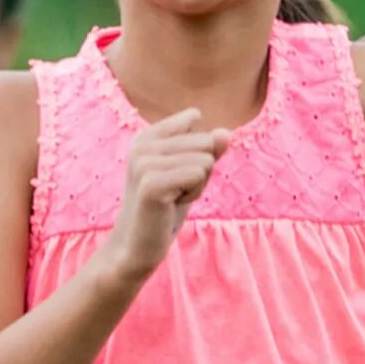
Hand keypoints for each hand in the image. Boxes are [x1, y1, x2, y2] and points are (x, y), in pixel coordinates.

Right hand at [105, 108, 230, 279]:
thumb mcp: (190, 172)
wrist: (138, 245)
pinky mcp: (151, 183)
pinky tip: (171, 205)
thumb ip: (208, 148)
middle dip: (201, 170)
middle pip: (204, 140)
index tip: (177, 172)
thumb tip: (226, 133)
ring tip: (172, 199)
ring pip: (205, 159)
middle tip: (175, 190)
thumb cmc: (166, 208)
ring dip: (197, 185)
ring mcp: (144, 163)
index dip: (198, 148)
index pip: (194, 118)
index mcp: (146, 136)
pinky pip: (198, 174)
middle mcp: (142, 144)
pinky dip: (193, 193)